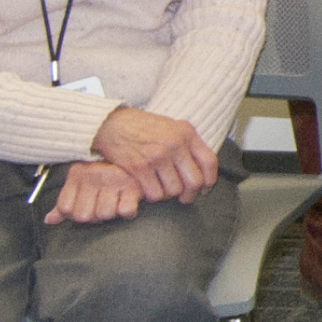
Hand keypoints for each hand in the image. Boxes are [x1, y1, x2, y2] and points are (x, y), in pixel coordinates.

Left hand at [44, 158, 146, 224]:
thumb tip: (50, 220)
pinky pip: (125, 211)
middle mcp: (93, 176)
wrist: (136, 150)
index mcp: (77, 174)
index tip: (83, 207)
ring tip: (115, 202)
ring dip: (110, 213)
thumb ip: (65, 202)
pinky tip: (127, 202)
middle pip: (83, 215)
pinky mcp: (134, 187)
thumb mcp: (81, 182)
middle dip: (92, 216)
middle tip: (101, 206)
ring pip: (104, 214)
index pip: (65, 208)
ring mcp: (113, 180)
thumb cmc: (105, 172)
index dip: (73, 213)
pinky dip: (127, 211)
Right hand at [88, 105, 217, 201]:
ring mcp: (157, 156)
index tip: (205, 189)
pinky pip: (154, 193)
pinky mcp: (139, 167)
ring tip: (162, 189)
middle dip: (191, 194)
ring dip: (168, 195)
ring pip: (174, 190)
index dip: (209, 180)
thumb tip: (203, 170)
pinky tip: (149, 189)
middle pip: (194, 181)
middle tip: (185, 198)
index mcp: (186, 133)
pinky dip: (153, 196)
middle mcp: (174, 144)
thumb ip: (188, 144)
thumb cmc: (142, 127)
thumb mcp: (171, 127)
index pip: (209, 162)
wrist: (112, 123)